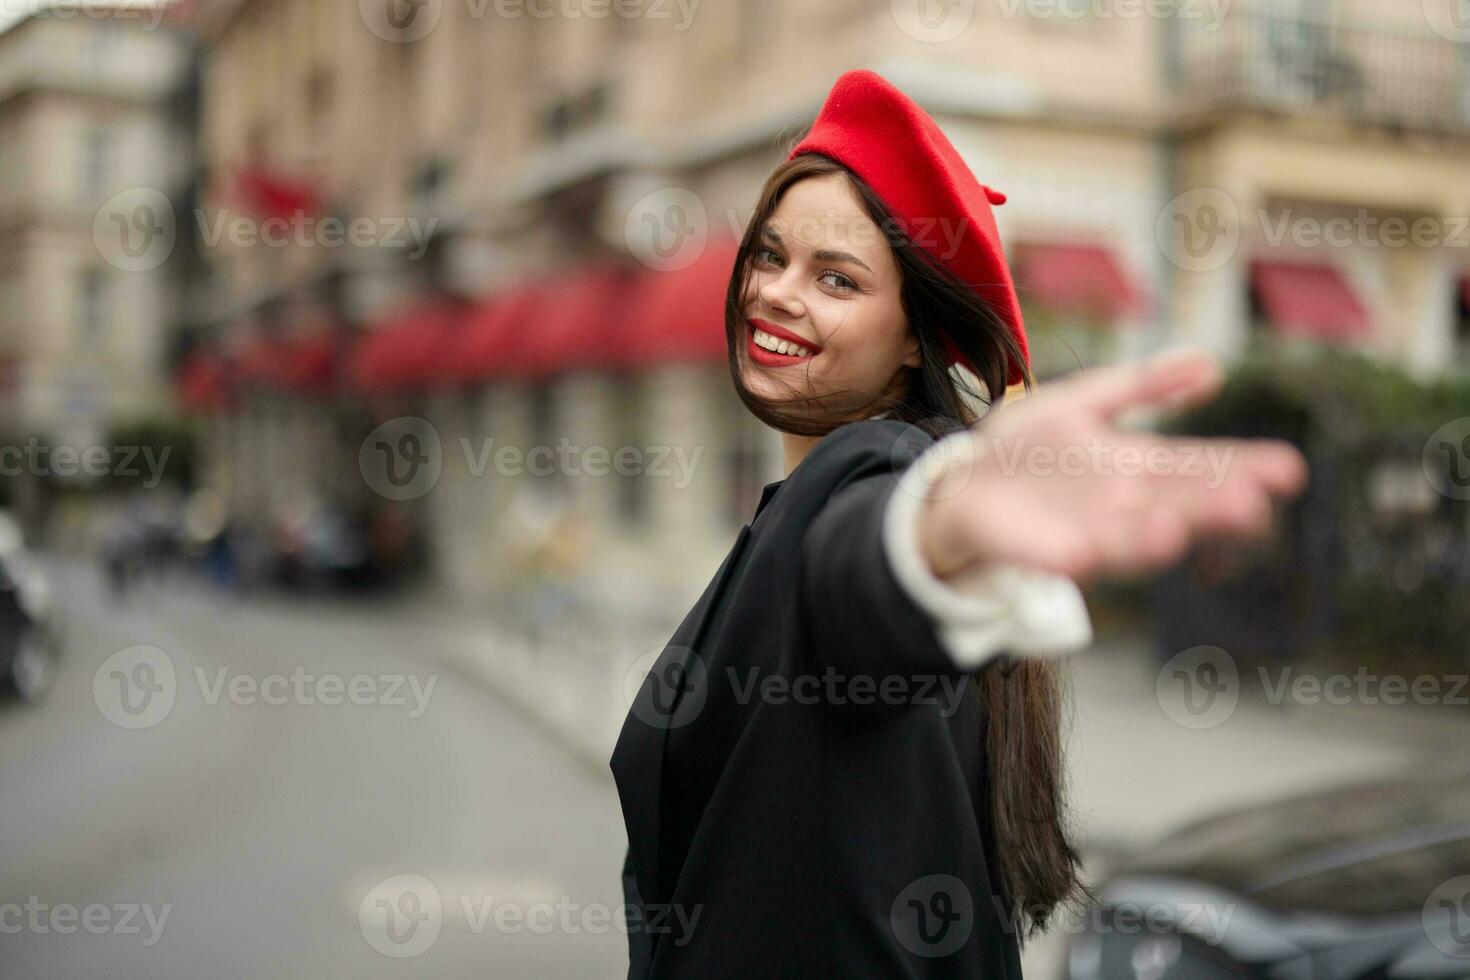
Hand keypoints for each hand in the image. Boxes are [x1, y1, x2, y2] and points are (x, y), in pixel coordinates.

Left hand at [917, 349, 1308, 582]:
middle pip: (1178, 505)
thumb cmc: (1026, 448)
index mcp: (1136, 467)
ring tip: (1182, 526)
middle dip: (1212, 506)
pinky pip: (1074, 554)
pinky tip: (1106, 546)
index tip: (1287, 469)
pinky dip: (1094, 551)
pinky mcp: (1046, 551)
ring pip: (1133, 535)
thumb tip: (1211, 366)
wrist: (959, 486)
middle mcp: (1122, 504)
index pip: (1199, 467)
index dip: (1241, 468)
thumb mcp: (1085, 402)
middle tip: (1254, 502)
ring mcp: (1087, 530)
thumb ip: (1144, 386)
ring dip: (1158, 532)